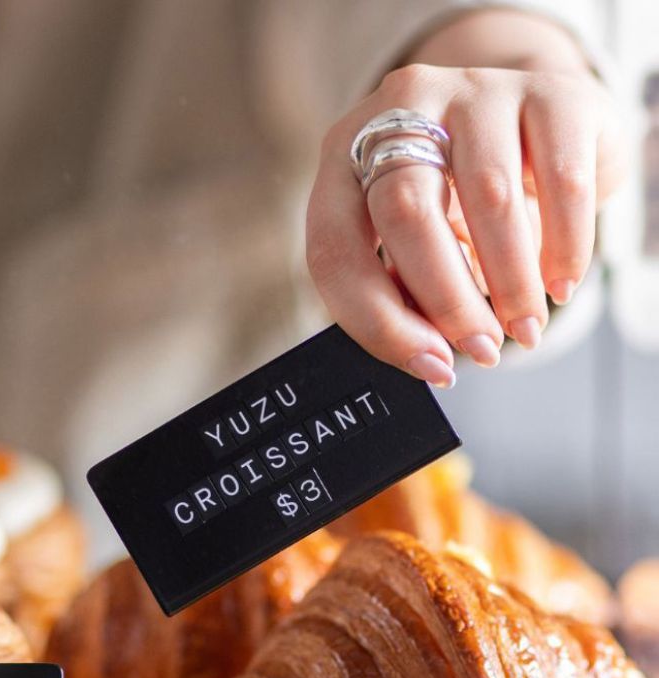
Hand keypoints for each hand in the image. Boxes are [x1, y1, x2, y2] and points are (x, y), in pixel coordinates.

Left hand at [307, 48, 625, 386]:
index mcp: (343, 157)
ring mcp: (474, 90)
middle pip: (406, 212)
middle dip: (446, 300)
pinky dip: (564, 245)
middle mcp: (400, 109)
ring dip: (510, 282)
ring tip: (524, 329)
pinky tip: (560, 285)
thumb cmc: (457, 197)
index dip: (377, 320)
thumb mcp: (413, 241)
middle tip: (479, 349)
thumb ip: (404, 290)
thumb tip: (426, 356)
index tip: (428, 364)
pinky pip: (562, 180)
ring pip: (487, 195)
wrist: (535, 121)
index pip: (336, 247)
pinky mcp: (551, 89)